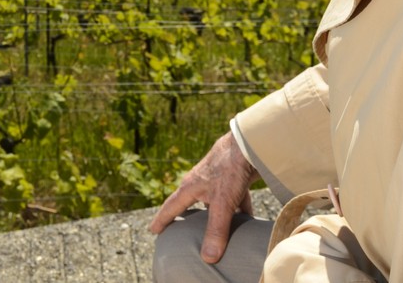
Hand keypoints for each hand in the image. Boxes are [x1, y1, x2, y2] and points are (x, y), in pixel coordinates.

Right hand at [148, 131, 257, 262]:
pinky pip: (235, 198)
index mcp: (191, 186)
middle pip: (192, 204)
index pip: (172, 207)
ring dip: (217, 215)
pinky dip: (240, 209)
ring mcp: (218, 180)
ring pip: (215, 203)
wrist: (249, 144)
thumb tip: (208, 258)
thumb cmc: (229, 169)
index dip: (162, 220)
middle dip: (189, 218)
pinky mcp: (235, 178)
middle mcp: (201, 183)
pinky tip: (247, 220)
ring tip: (218, 230)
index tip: (153, 230)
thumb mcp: (222, 203)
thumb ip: (216, 230)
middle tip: (183, 231)